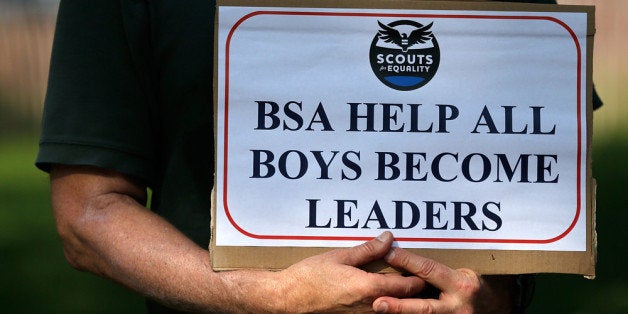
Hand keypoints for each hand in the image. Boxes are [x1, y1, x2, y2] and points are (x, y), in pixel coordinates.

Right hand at [274, 232, 425, 311]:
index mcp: (368, 288)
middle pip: (404, 302)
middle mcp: (369, 306)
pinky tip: (381, 295)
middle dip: (414, 290)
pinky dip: (385, 304)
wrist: (288, 298)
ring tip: (404, 285)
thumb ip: (368, 250)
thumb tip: (389, 238)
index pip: (407, 287)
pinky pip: (376, 312)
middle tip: (421, 277)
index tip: (425, 270)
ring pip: (392, 310)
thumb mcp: (340, 257)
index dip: (419, 278)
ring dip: (400, 299)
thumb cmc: (310, 276)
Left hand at [373, 248, 516, 312]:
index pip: (430, 271)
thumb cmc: (473, 285)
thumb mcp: (462, 271)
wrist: (494, 308)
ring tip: (378, 311)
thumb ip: (436, 268)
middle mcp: (457, 307)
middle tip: (377, 303)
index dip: (408, 262)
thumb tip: (401, 252)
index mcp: (462, 286)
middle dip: (399, 306)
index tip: (388, 254)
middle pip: (424, 308)